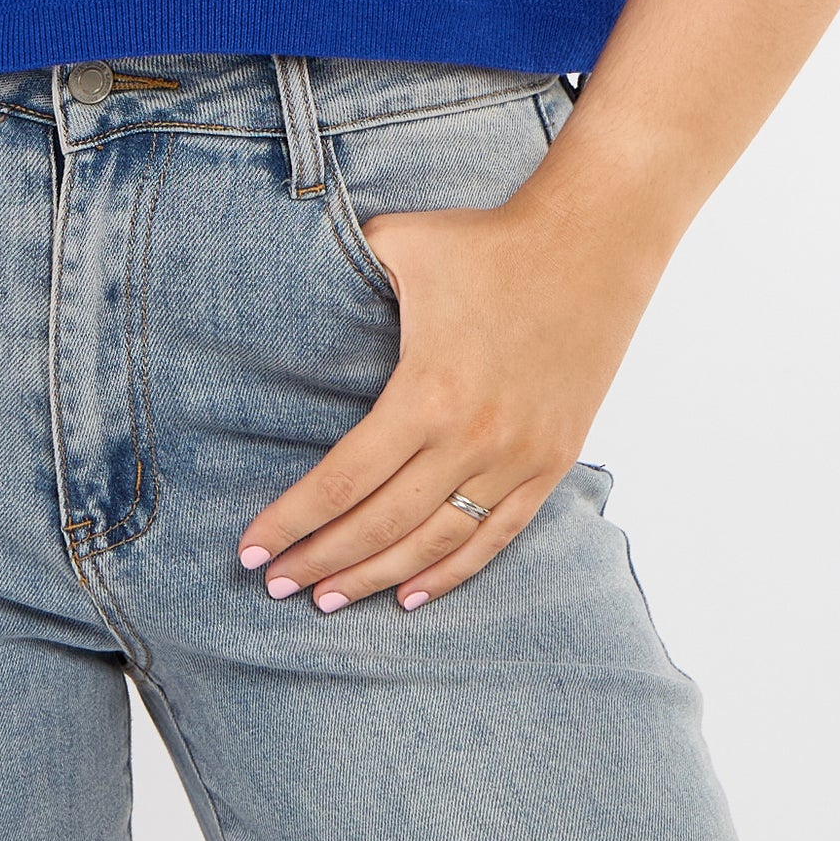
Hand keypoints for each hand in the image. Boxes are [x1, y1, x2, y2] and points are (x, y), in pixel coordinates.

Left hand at [236, 185, 664, 611]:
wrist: (590, 246)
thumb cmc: (485, 242)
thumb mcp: (399, 242)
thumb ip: (340, 266)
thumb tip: (290, 276)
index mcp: (426, 393)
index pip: (342, 480)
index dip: (291, 521)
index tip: (249, 549)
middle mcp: (471, 440)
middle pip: (379, 524)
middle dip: (319, 560)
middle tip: (272, 583)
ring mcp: (517, 458)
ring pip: (434, 544)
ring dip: (376, 577)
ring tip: (327, 598)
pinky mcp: (552, 463)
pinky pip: (496, 537)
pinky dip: (451, 574)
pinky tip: (410, 596)